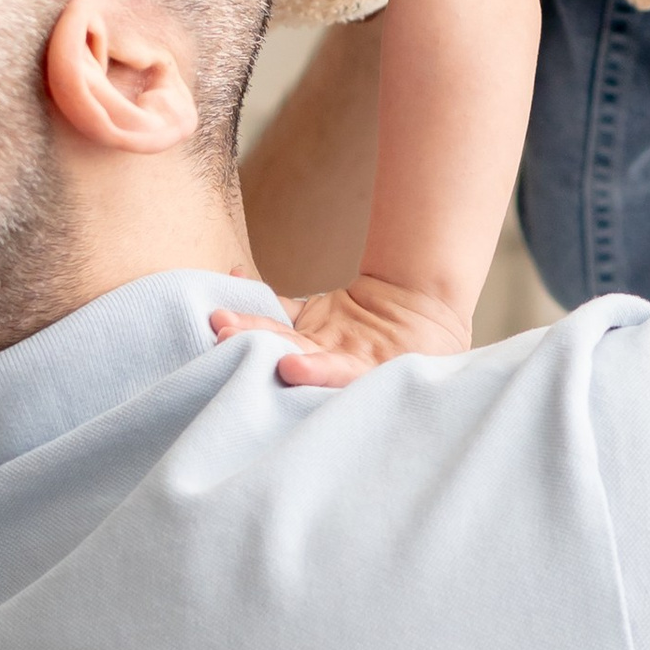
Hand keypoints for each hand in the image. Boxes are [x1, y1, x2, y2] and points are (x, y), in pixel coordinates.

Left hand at [211, 273, 472, 389]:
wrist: (427, 310)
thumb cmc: (431, 345)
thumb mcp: (429, 352)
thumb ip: (404, 359)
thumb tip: (403, 356)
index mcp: (364, 374)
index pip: (337, 375)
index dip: (314, 371)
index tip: (288, 366)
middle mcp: (333, 363)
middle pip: (292, 354)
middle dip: (257, 347)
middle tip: (224, 336)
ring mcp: (317, 345)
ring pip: (279, 335)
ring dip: (248, 325)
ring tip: (219, 317)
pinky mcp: (310, 323)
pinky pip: (280, 309)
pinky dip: (255, 294)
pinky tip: (234, 274)